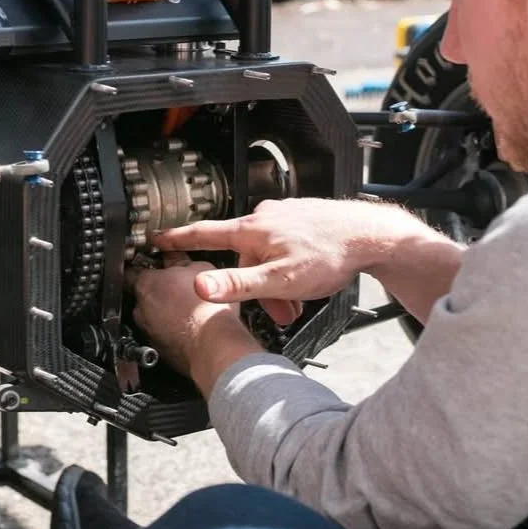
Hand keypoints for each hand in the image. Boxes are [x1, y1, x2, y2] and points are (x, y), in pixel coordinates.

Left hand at [127, 253, 260, 387]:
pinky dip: (173, 329)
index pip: (134, 268)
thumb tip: (179, 259)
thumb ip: (183, 262)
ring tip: (191, 309)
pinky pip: (162, 334)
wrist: (212, 346)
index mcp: (146, 284)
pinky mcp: (160, 349)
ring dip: (167, 311)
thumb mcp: (202, 270)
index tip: (161, 263)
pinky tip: (192, 326)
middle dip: (161, 289)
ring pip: (153, 315)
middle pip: (145, 293)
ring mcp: (148, 331)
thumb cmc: (206, 311)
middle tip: (181, 286)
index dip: (149, 264)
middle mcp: (141, 309)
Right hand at [152, 198, 412, 324]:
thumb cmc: (330, 254)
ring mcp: (285, 216)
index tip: (157, 238)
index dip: (177, 238)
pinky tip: (308, 279)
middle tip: (280, 313)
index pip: (205, 234)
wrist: (370, 236)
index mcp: (252, 230)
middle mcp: (266, 216)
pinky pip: (286, 247)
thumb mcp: (279, 279)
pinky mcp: (303, 219)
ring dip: (278, 282)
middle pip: (245, 258)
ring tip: (299, 302)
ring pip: (268, 256)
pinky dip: (291, 268)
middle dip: (258, 288)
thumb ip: (237, 284)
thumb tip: (199, 286)